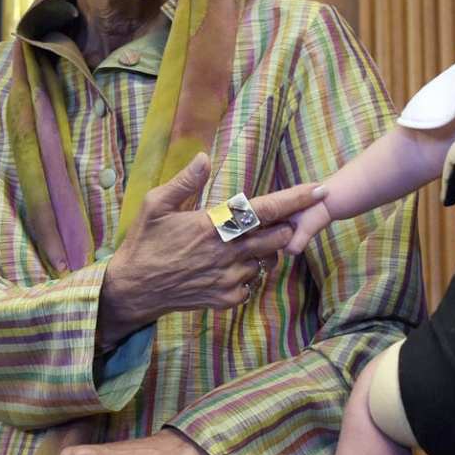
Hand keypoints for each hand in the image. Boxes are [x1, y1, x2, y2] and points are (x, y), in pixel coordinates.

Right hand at [98, 154, 325, 343]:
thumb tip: (204, 157)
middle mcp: (229, 252)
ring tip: (237, 244)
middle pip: (280, 237)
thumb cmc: (144, 243)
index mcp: (215, 225)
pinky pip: (252, 283)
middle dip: (284, 226)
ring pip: (267, 261)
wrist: (134, 290)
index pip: (266, 209)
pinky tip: (226, 266)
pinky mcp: (227, 298)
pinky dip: (247, 273)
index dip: (297, 199)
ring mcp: (230, 278)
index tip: (320, 189)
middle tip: (272, 220)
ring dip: (262, 251)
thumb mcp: (156, 205)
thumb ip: (185, 181)